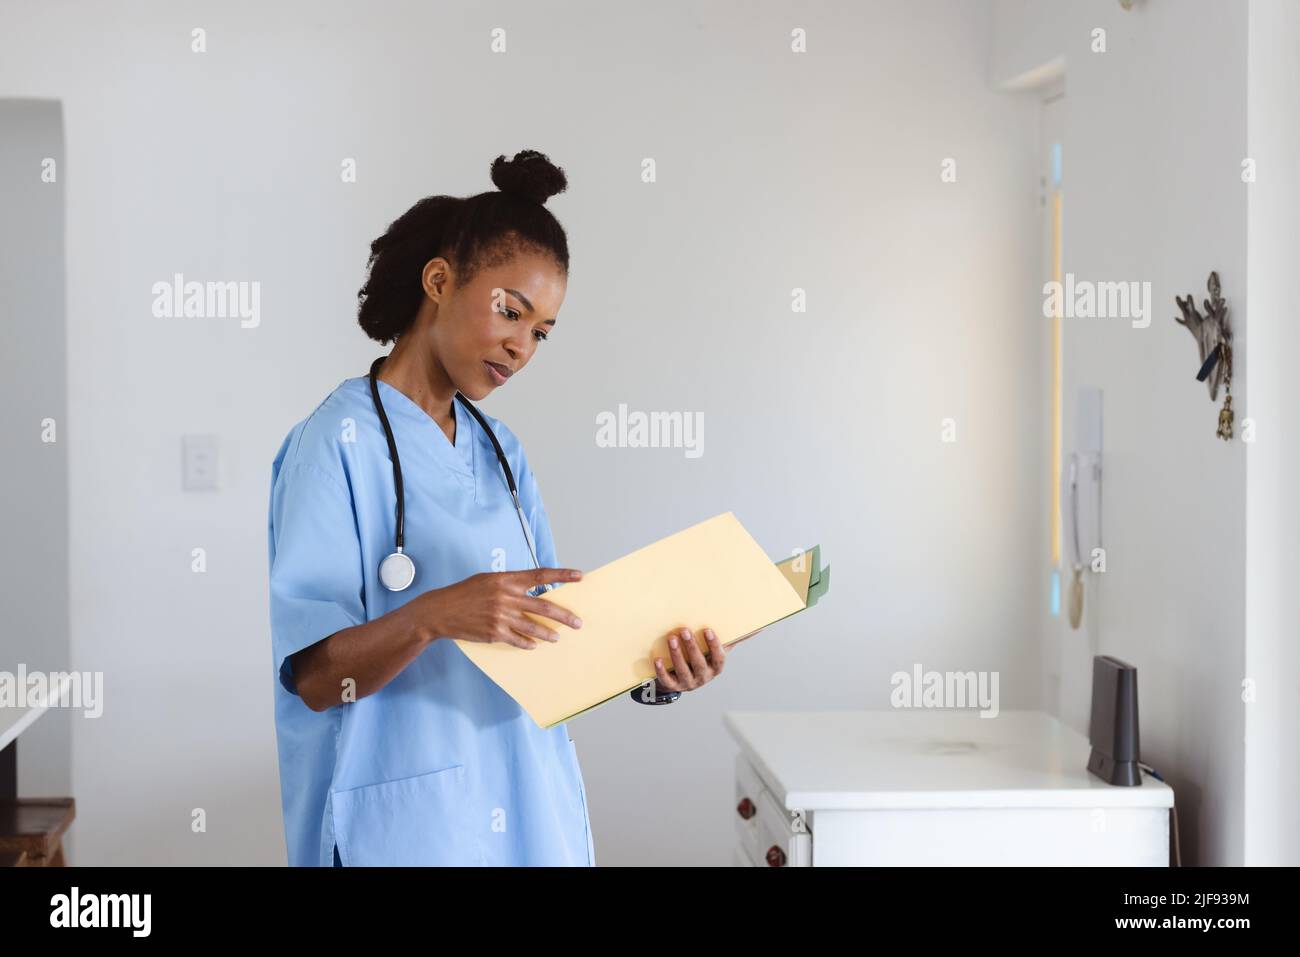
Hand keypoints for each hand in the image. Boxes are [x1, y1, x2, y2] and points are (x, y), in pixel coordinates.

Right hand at [422, 568, 583, 649]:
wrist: (440, 611)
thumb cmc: (465, 593)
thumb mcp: (488, 580)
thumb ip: (511, 584)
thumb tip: (535, 591)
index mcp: (506, 579)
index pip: (541, 575)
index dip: (562, 575)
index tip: (580, 576)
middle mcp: (506, 597)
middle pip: (544, 606)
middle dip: (564, 616)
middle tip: (578, 622)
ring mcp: (501, 616)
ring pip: (534, 627)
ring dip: (549, 633)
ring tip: (557, 637)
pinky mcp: (495, 633)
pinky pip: (518, 640)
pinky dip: (528, 643)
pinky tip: (535, 645)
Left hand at [653, 627, 727, 692]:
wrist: (682, 679)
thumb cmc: (701, 659)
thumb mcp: (714, 652)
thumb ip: (729, 642)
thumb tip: (751, 631)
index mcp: (715, 668)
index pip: (718, 658)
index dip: (714, 645)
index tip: (708, 630)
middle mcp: (703, 677)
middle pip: (699, 663)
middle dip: (692, 647)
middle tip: (685, 630)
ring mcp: (688, 683)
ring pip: (682, 670)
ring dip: (677, 654)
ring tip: (672, 639)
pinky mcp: (673, 686)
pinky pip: (667, 681)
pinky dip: (662, 671)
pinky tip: (657, 660)